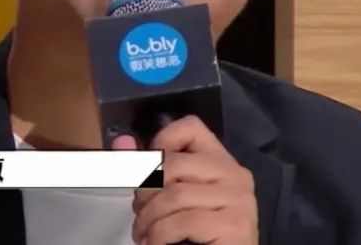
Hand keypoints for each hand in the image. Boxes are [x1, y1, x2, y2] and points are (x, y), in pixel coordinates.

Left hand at [112, 116, 256, 244]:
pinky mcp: (235, 225)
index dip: (161, 143)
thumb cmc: (197, 234)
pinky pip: (183, 222)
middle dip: (145, 191)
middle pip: (174, 163)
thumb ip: (149, 169)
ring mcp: (239, 199)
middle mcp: (235, 175)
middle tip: (140, 214)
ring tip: (143, 235)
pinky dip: (159, 236)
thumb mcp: (172, 198)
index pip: (191, 127)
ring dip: (148, 219)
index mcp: (222, 162)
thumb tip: (121, 142)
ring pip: (174, 195)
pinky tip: (155, 244)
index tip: (146, 172)